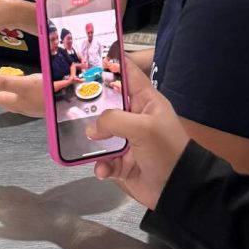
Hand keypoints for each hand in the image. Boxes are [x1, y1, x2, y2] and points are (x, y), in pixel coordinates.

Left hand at [0, 73, 44, 117]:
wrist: (68, 103)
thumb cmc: (44, 93)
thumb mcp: (23, 84)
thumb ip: (5, 82)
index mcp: (14, 103)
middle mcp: (21, 107)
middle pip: (5, 99)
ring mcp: (31, 107)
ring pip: (15, 99)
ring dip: (10, 90)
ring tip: (10, 81)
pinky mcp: (40, 104)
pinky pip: (26, 97)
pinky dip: (22, 90)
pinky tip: (28, 85)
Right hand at [85, 58, 189, 210]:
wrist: (179, 189)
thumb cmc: (166, 150)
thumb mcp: (143, 128)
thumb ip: (113, 120)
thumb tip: (91, 130)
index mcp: (145, 101)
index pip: (127, 73)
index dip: (110, 63)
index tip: (87, 58)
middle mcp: (134, 117)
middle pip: (106, 104)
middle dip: (89, 107)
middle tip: (70, 105)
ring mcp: (127, 140)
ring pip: (100, 134)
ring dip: (93, 143)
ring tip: (88, 147)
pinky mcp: (122, 162)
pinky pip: (103, 160)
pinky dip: (101, 166)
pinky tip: (104, 171)